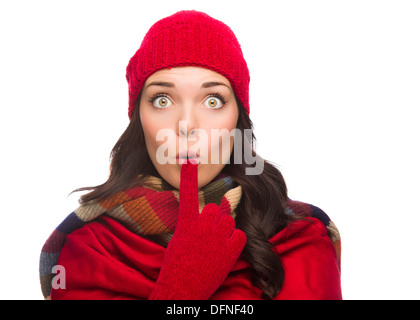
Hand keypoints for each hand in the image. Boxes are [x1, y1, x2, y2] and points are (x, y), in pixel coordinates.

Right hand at [148, 159, 246, 299]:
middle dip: (214, 218)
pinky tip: (223, 253)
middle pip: (217, 208)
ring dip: (224, 231)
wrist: (183, 288)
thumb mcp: (179, 240)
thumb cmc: (178, 265)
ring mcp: (218, 237)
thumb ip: (192, 224)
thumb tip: (204, 215)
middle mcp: (203, 226)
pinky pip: (238, 235)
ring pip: (229, 220)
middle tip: (208, 235)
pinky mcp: (231, 248)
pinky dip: (233, 243)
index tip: (189, 159)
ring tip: (214, 247)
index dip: (189, 176)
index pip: (188, 195)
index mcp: (187, 223)